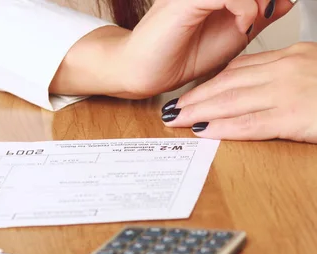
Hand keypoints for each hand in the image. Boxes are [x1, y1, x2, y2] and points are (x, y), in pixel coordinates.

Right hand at [116, 0, 293, 97]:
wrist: (142, 73)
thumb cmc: (177, 59)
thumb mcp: (230, 37)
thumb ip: (255, 17)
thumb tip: (284, 2)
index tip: (272, 12)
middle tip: (264, 16)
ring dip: (257, 1)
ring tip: (252, 23)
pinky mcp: (185, 2)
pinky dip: (245, 9)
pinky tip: (242, 27)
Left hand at [161, 42, 316, 143]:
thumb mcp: (316, 71)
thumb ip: (290, 76)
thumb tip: (264, 89)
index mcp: (293, 57)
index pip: (240, 68)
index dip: (211, 81)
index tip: (191, 91)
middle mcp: (287, 69)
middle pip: (228, 82)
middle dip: (196, 96)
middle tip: (173, 106)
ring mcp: (289, 91)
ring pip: (231, 100)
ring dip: (199, 111)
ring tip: (177, 119)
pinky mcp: (294, 114)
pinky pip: (250, 123)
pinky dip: (223, 127)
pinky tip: (204, 132)